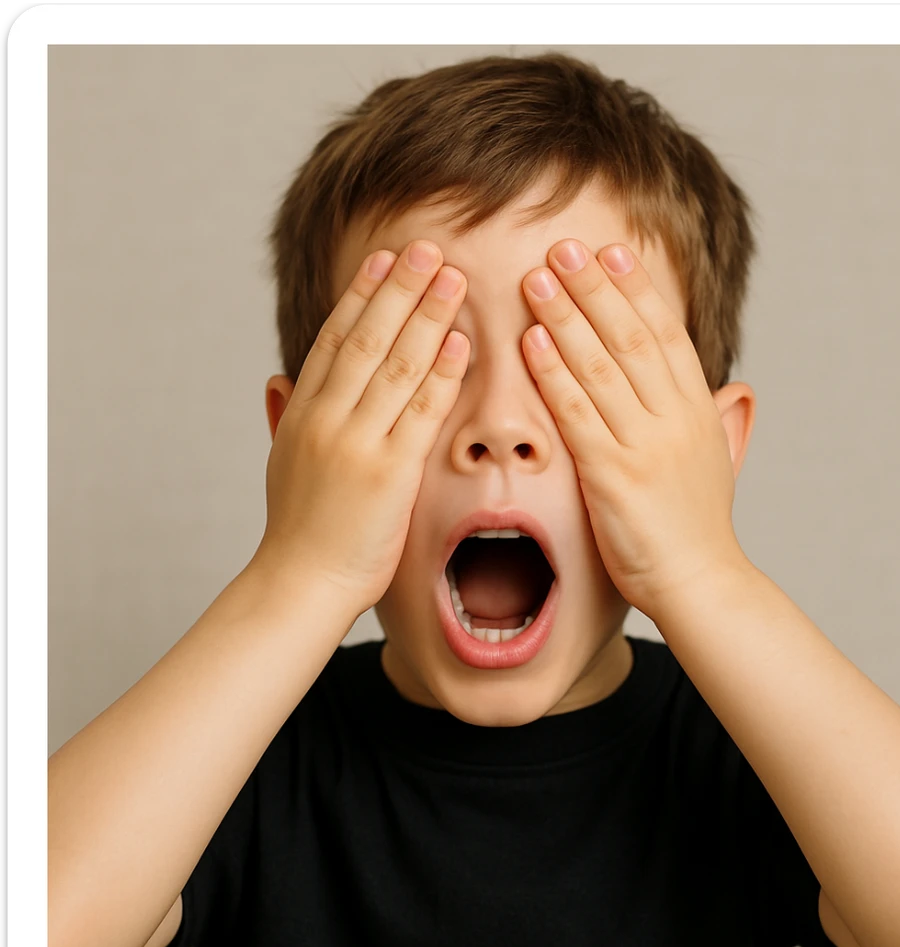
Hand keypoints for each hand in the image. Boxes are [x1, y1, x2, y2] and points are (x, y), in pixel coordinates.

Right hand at [255, 240, 468, 614]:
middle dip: (398, 288)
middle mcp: (326, 419)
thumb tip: (276, 379)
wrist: (300, 584)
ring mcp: (356, 444)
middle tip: (425, 246)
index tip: (383, 258)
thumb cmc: (299, 529)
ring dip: (426, 316)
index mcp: (301, 413)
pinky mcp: (389, 474)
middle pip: (365, 339)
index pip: (333, 339)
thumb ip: (282, 417)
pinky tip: (460, 341)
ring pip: (394, 365)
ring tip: (450, 275)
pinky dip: (441, 374)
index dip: (360, 295)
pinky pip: (420, 413)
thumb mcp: (280, 463)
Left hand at [520, 239, 745, 619]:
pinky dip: (554, 375)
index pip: (666, 334)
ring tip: (538, 279)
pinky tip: (531, 343)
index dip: (637, 290)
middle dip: (595, 288)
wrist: (700, 582)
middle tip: (563, 247)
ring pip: (601, 367)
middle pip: (631, 338)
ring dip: (566, 318)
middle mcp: (675, 417)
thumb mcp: (719, 460)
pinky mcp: (615, 476)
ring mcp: (646, 444)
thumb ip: (722, 418)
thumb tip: (735, 388)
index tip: (612, 252)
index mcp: (698, 408)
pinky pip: (578, 415)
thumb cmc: (698, 525)